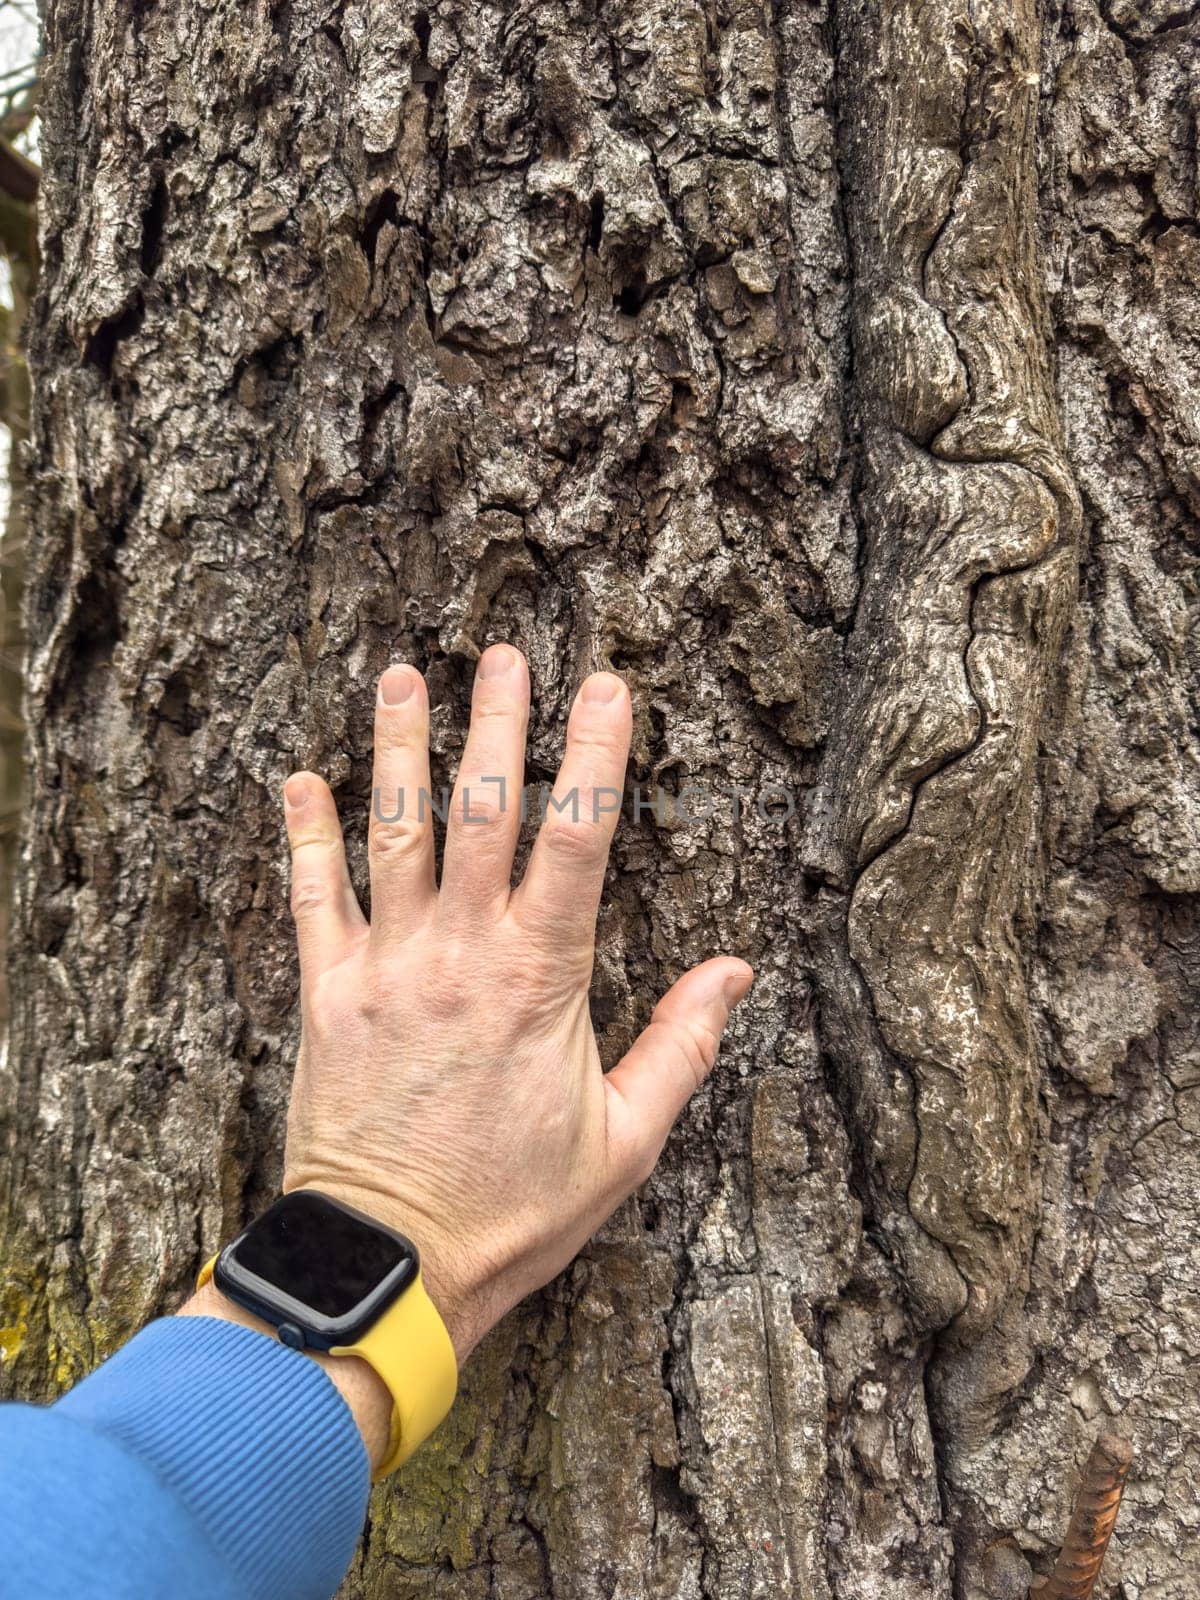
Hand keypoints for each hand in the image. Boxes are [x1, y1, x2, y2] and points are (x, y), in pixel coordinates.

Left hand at [277, 644, 750, 1363]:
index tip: (606, 687)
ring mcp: (388, 968)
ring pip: (396, 835)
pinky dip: (306, 835)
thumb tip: (736, 972)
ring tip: (403, 675)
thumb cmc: (515, 1211)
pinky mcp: (328, 996)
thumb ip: (681, 1046)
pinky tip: (300, 778)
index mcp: (541, 980)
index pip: (578, 842)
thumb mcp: (625, 1141)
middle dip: (499, 726)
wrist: (390, 1266)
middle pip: (484, 814)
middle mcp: (462, 954)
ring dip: (400, 749)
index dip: (595, 757)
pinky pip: (314, 898)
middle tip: (506, 654)